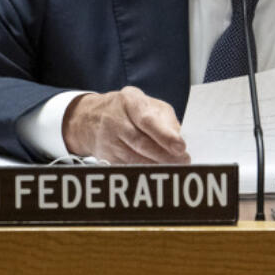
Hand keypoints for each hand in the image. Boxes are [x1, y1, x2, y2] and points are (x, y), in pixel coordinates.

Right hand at [62, 86, 189, 162]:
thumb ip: (164, 118)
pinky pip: (128, 167)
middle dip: (165, 155)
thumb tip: (178, 138)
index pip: (147, 120)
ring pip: (134, 158)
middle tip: (183, 161)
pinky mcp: (107, 157)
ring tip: (175, 169)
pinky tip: (157, 173)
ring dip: (157, 166)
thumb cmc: (127, 109)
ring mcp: (109, 140)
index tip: (181, 146)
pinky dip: (144, 171)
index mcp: (130, 102)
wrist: (90, 118)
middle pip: (141, 143)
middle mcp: (116, 120)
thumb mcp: (146, 103)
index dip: (164, 135)